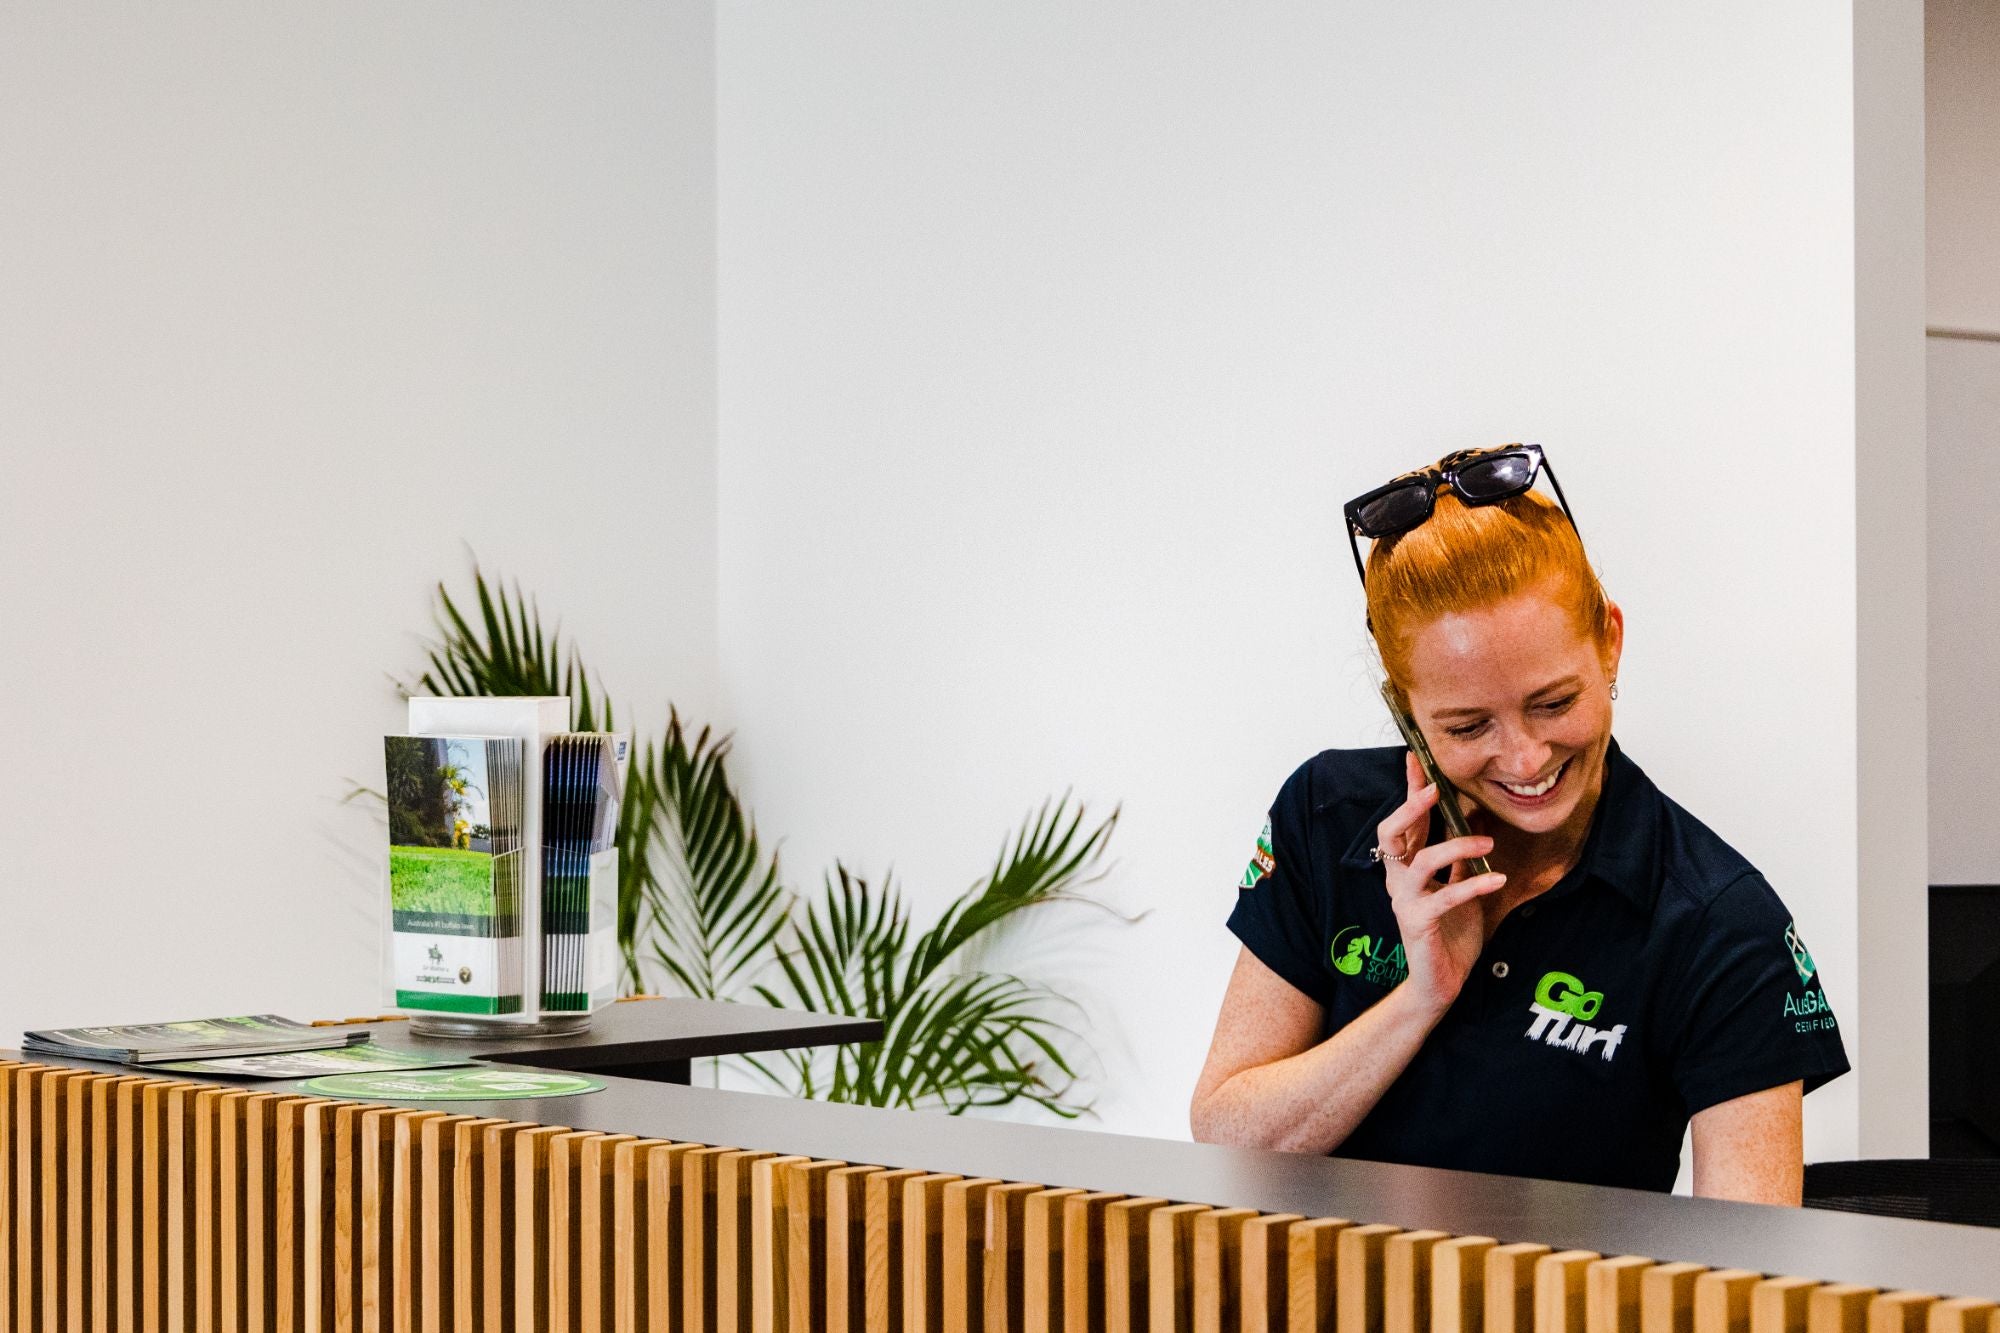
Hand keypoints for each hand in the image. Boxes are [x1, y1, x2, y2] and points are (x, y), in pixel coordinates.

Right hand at [1374, 751, 1507, 1019]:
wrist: (1440, 984)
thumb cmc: (1452, 934)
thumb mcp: (1462, 886)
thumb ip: (1462, 857)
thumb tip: (1476, 817)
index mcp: (1408, 867)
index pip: (1405, 820)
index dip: (1410, 788)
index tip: (1416, 758)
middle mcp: (1399, 880)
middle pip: (1391, 833)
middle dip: (1412, 807)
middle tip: (1436, 788)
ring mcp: (1405, 901)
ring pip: (1420, 860)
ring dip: (1455, 845)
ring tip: (1487, 842)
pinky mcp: (1418, 923)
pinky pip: (1445, 897)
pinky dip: (1473, 884)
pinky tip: (1496, 878)